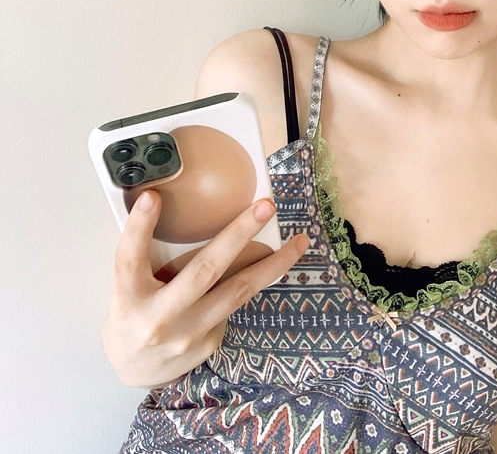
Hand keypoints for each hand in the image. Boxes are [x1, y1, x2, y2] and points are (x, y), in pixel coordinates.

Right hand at [103, 190, 308, 387]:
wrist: (134, 369)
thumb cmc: (132, 312)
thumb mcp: (128, 283)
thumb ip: (147, 254)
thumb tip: (170, 203)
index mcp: (129, 297)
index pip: (130, 259)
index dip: (140, 228)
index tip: (153, 196)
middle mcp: (160, 317)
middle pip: (204, 271)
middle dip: (239, 234)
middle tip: (266, 206)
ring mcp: (188, 334)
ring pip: (238, 292)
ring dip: (274, 264)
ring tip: (299, 241)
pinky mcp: (209, 342)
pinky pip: (234, 303)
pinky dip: (251, 281)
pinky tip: (265, 268)